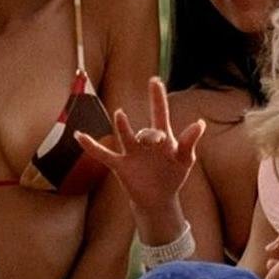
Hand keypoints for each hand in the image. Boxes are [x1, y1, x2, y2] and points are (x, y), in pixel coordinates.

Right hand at [76, 77, 205, 211]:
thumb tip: (199, 123)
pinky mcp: (120, 166)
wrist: (158, 199)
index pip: (160, 113)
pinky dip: (91, 146)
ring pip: (126, 136)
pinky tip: (79, 136)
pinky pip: (103, 154)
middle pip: (147, 131)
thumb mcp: (184, 160)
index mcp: (164, 138)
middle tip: (159, 139)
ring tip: (120, 114)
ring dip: (123, 126)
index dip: (157, 97)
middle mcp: (146, 142)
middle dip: (151, 134)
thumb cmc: (173, 175)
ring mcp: (131, 153)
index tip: (154, 80)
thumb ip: (189, 142)